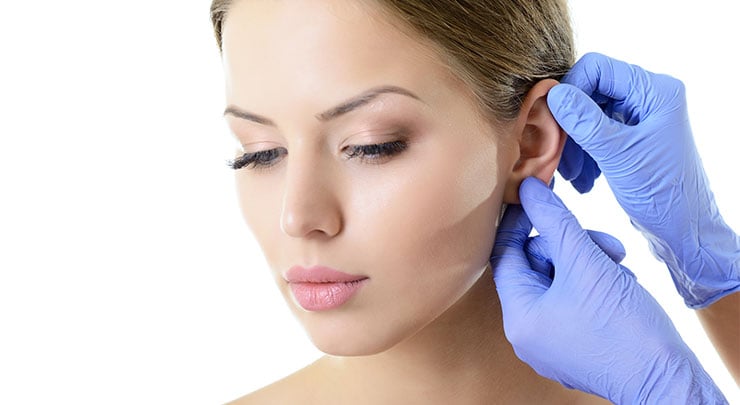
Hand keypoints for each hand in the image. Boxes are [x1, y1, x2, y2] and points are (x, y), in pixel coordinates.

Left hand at [490, 177, 726, 403]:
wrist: (667, 381)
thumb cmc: (625, 329)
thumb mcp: (586, 262)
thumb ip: (554, 220)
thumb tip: (527, 188)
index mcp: (519, 317)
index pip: (505, 256)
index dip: (521, 223)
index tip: (537, 199)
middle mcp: (528, 333)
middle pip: (537, 266)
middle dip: (571, 246)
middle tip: (604, 244)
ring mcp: (551, 341)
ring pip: (560, 280)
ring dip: (589, 262)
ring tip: (619, 265)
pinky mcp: (575, 344)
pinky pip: (574, 300)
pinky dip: (595, 283)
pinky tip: (621, 283)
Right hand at [548, 52, 738, 307]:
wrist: (684, 231)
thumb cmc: (662, 193)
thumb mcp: (618, 155)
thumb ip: (584, 122)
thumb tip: (553, 94)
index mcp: (655, 92)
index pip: (598, 68)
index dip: (569, 90)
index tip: (551, 120)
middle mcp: (647, 98)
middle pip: (589, 92)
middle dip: (568, 124)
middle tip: (554, 152)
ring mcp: (638, 119)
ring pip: (587, 115)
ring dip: (572, 144)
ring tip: (571, 176)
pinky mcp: (629, 139)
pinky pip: (593, 135)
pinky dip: (582, 155)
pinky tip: (582, 180)